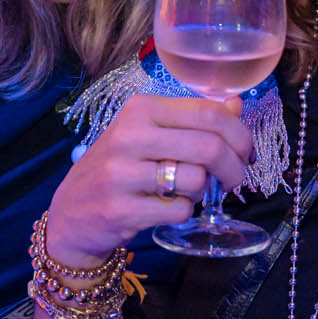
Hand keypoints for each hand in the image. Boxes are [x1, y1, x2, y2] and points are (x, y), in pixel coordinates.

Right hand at [41, 93, 252, 265]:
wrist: (71, 213)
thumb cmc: (118, 168)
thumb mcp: (150, 133)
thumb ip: (193, 119)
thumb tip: (236, 105)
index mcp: (141, 109)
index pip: (208, 113)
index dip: (239, 134)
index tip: (246, 152)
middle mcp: (129, 136)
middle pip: (209, 146)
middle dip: (234, 167)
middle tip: (235, 180)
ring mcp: (122, 174)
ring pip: (197, 179)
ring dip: (205, 192)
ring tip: (190, 193)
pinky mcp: (122, 209)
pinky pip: (180, 210)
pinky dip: (185, 212)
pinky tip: (169, 208)